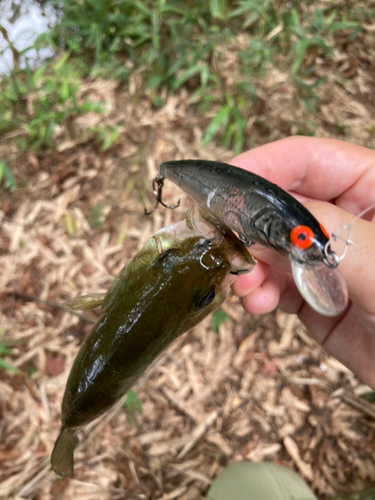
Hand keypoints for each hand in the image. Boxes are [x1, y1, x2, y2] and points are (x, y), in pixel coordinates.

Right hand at [230, 136, 374, 388]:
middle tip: (226, 244)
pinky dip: (258, 290)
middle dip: (249, 225)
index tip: (225, 186)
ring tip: (245, 285)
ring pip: (271, 245)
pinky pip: (275, 282)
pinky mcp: (314, 293)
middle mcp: (348, 218)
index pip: (313, 160)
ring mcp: (329, 257)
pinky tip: (258, 302)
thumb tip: (270, 223)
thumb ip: (333, 239)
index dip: (265, 166)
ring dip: (249, 263)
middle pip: (282, 203)